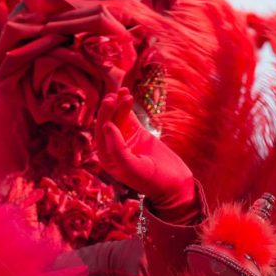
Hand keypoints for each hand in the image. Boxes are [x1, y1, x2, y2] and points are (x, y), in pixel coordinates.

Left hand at [95, 90, 196, 219]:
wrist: (174, 184)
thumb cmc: (153, 180)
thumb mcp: (134, 167)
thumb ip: (118, 149)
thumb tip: (106, 126)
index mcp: (107, 158)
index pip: (101, 134)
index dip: (104, 117)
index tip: (111, 103)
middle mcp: (112, 148)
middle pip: (108, 123)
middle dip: (110, 108)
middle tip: (115, 95)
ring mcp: (125, 139)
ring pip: (118, 118)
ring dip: (119, 104)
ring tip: (123, 91)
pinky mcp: (137, 133)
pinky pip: (129, 117)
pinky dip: (128, 106)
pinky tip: (129, 95)